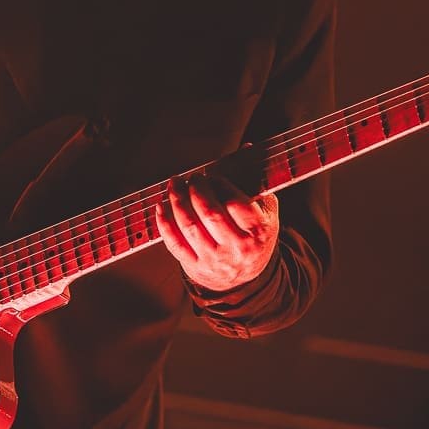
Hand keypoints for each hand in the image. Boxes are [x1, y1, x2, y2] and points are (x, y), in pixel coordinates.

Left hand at [158, 175, 277, 292]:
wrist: (243, 279)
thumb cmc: (253, 239)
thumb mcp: (266, 213)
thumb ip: (255, 183)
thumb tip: (245, 148)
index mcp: (257, 231)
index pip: (234, 202)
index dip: (218, 184)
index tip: (211, 176)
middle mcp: (236, 248)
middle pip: (209, 213)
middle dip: (196, 189)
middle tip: (193, 178)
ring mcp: (214, 259)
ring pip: (189, 226)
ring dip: (177, 200)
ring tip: (175, 185)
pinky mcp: (195, 266)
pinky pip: (174, 242)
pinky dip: (164, 222)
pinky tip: (162, 206)